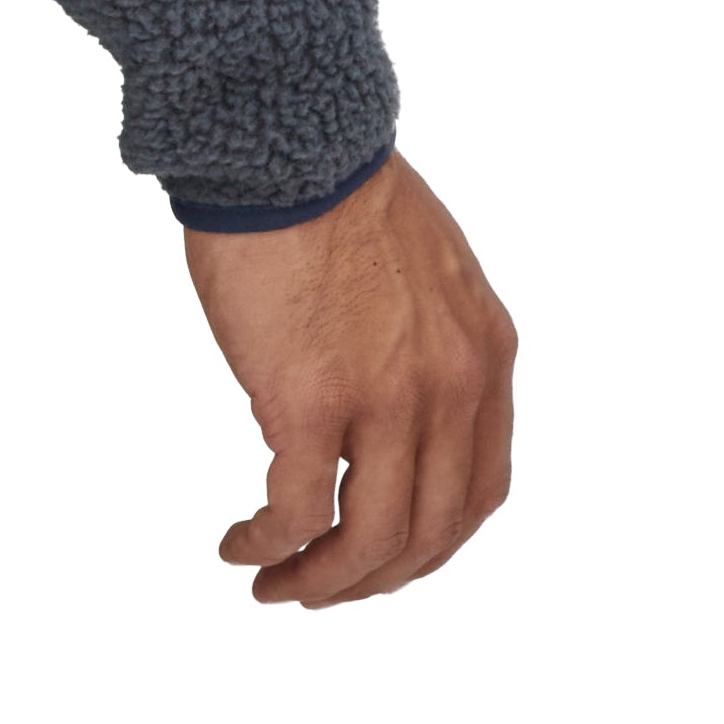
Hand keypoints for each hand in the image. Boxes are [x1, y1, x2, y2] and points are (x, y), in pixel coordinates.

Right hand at [183, 153, 514, 605]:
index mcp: (484, 354)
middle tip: (319, 589)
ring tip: (274, 584)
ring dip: (320, 582)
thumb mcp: (430, 269)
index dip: (430, 542)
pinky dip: (268, 545)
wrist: (280, 134)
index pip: (478, 491)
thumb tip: (384, 408)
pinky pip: (295, 512)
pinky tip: (238, 544)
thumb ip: (429, 343)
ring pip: (369, 542)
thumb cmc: (331, 183)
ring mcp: (382, 399)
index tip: (381, 555)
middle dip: (372, 579)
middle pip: (428, 533)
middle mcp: (449, 388)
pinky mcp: (306, 400)